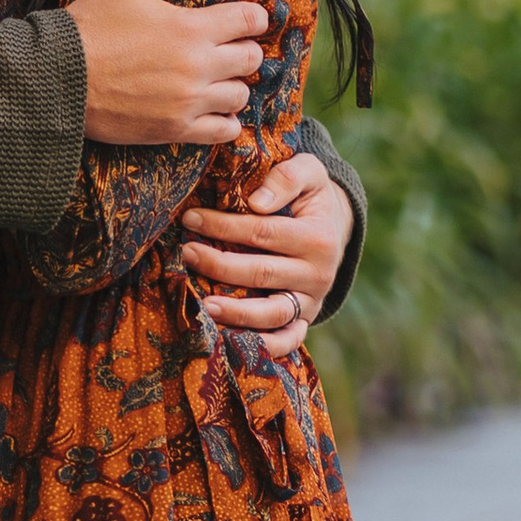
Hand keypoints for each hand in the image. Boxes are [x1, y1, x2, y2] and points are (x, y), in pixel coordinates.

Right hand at [71, 0, 268, 146]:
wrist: (58, 77)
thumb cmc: (90, 26)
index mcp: (190, 27)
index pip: (250, 21)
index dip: (253, 18)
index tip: (245, 20)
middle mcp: (197, 66)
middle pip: (251, 59)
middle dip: (244, 50)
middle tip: (226, 49)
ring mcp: (188, 102)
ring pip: (240, 95)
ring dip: (232, 85)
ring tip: (214, 79)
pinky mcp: (175, 130)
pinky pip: (223, 131)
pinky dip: (224, 120)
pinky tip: (210, 110)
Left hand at [180, 153, 352, 354]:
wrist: (334, 227)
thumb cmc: (309, 196)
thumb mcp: (308, 173)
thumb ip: (287, 177)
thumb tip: (257, 202)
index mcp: (319, 237)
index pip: (262, 232)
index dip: (224, 226)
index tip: (190, 218)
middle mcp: (319, 274)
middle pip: (262, 273)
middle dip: (219, 265)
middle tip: (186, 253)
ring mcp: (312, 301)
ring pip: (273, 314)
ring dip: (236, 313)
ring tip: (203, 306)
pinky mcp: (305, 321)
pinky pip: (287, 341)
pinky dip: (263, 347)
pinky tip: (230, 343)